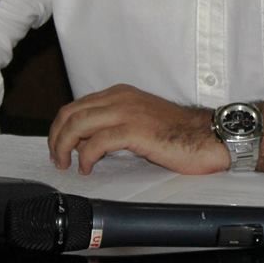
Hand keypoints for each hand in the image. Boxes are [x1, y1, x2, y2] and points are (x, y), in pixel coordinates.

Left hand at [47, 84, 229, 175]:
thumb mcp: (138, 121)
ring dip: (65, 146)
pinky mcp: (134, 130)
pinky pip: (97, 142)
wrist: (206, 135)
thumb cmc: (176, 133)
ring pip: (78, 124)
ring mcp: (126, 111)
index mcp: (119, 93)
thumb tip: (84, 141)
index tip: (59, 147)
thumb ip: (112, 124)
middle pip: (71, 113)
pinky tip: (88, 168)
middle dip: (57, 137)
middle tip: (58, 159)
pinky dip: (86, 157)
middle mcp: (119, 97)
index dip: (61, 127)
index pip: (76, 105)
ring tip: (67, 164)